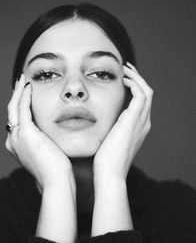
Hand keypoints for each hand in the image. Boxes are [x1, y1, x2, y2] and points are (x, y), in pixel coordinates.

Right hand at [5, 74, 72, 190]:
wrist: (56, 180)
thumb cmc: (57, 170)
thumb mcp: (48, 152)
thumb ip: (46, 142)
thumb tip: (54, 135)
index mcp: (17, 145)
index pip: (17, 120)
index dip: (20, 106)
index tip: (26, 94)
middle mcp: (12, 140)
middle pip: (12, 112)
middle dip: (16, 95)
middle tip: (21, 82)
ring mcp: (16, 136)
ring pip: (14, 107)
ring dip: (18, 92)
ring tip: (23, 80)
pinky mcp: (25, 132)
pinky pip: (22, 108)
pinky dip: (25, 95)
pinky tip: (30, 86)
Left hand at [93, 62, 152, 179]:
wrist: (109, 173)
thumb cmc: (104, 160)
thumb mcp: (108, 140)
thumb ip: (109, 129)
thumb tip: (96, 121)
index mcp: (138, 128)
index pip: (141, 102)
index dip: (135, 88)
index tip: (123, 79)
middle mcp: (144, 123)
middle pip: (147, 94)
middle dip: (137, 79)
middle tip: (125, 69)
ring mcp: (141, 122)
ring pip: (147, 91)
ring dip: (137, 78)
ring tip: (124, 70)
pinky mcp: (135, 120)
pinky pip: (141, 95)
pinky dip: (135, 84)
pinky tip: (123, 80)